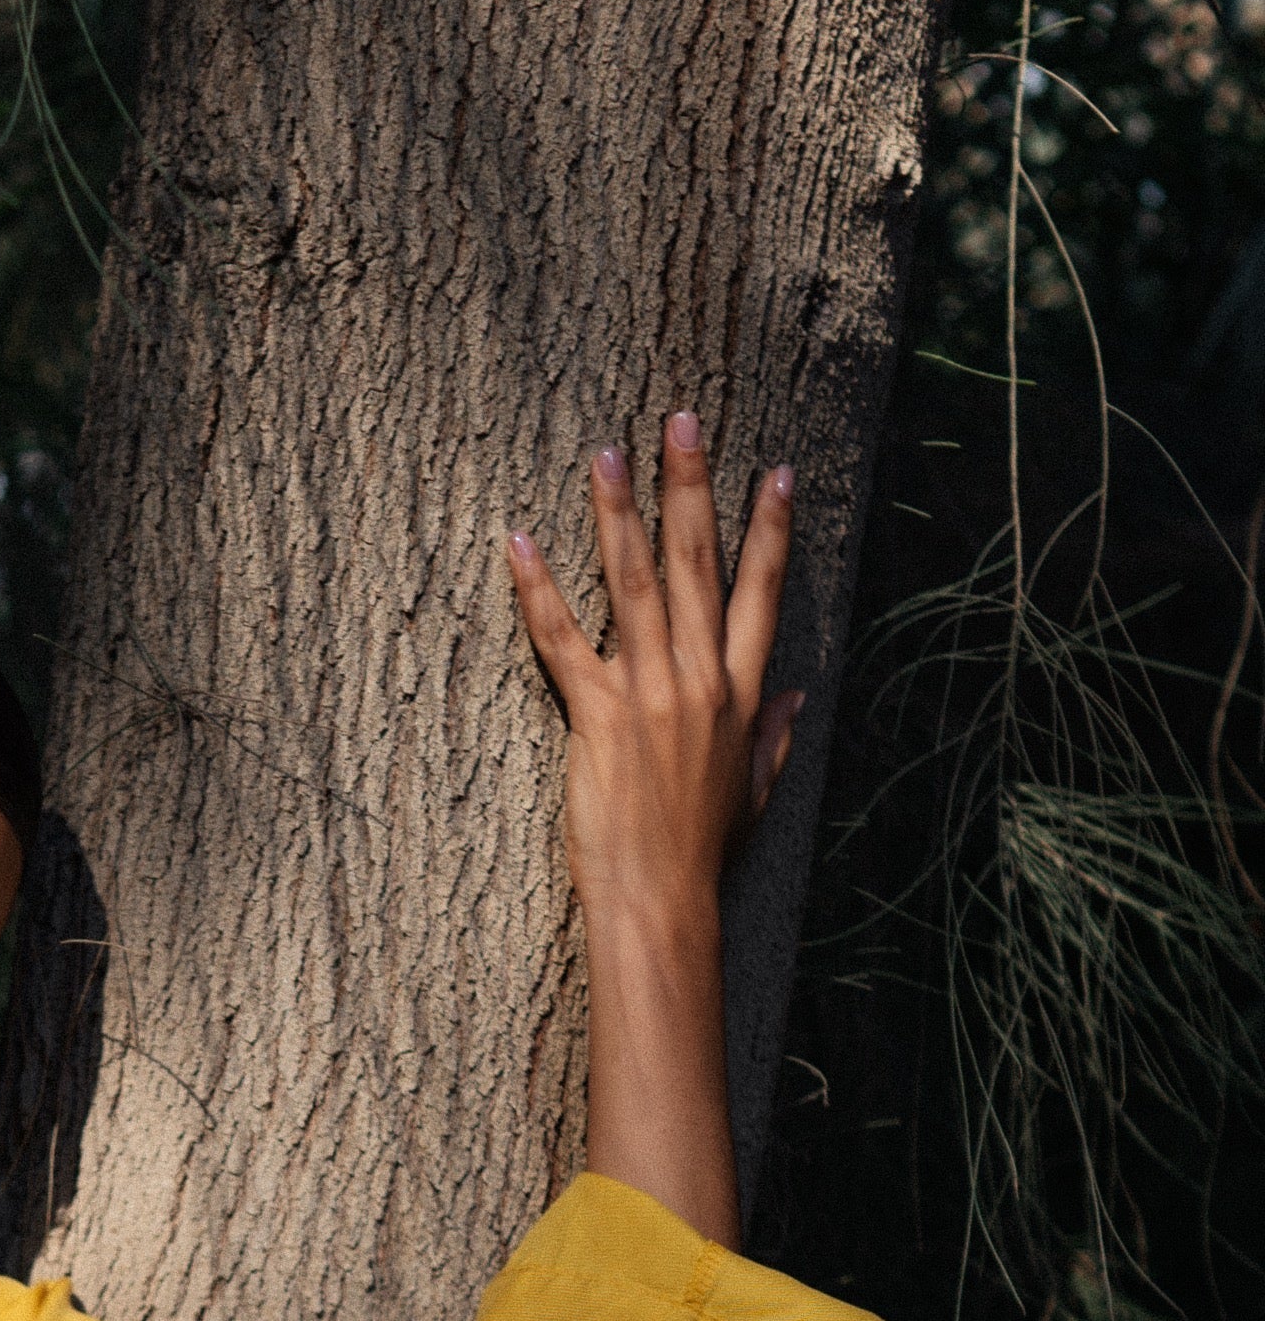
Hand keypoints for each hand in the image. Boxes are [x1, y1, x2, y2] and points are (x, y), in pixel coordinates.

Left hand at [505, 414, 801, 924]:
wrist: (662, 901)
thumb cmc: (703, 855)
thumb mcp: (754, 793)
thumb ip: (775, 736)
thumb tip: (800, 694)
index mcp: (743, 693)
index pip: (762, 593)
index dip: (770, 530)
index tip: (775, 472)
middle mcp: (701, 680)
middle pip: (698, 563)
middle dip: (691, 485)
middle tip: (680, 419)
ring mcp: (650, 694)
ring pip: (635, 582)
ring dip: (619, 512)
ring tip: (606, 452)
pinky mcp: (597, 716)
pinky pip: (562, 639)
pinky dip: (538, 589)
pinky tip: (519, 541)